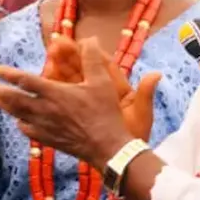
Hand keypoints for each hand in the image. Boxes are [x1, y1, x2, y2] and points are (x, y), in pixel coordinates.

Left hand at [0, 39, 131, 169]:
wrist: (106, 147)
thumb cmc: (105, 113)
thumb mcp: (102, 82)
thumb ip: (93, 58)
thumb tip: (90, 38)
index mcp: (54, 93)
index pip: (25, 81)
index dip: (9, 74)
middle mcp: (44, 109)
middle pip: (14, 99)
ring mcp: (43, 126)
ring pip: (17, 115)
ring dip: (5, 106)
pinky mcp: (47, 140)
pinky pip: (27, 130)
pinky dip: (20, 123)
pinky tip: (19, 120)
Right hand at [45, 36, 159, 140]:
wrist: (122, 159)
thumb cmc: (134, 135)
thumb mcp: (141, 114)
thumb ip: (145, 93)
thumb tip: (156, 74)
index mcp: (116, 89)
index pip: (102, 64)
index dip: (89, 51)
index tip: (76, 41)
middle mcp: (99, 93)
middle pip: (81, 70)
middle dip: (67, 58)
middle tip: (53, 47)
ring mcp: (85, 103)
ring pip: (69, 83)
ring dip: (57, 72)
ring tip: (46, 63)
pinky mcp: (74, 115)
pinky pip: (61, 99)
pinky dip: (51, 91)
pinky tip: (42, 84)